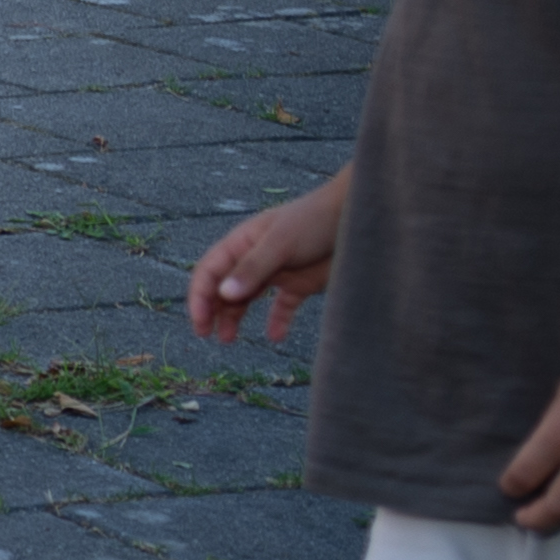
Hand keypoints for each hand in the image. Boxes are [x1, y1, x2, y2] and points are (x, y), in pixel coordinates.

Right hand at [188, 173, 346, 343]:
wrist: (360, 220)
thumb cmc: (315, 221)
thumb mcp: (280, 243)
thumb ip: (253, 269)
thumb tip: (223, 295)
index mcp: (243, 242)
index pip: (209, 270)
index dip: (199, 296)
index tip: (199, 322)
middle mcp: (255, 258)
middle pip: (224, 287)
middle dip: (212, 310)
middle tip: (207, 335)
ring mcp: (278, 271)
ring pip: (247, 298)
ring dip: (235, 318)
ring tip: (228, 340)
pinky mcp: (301, 284)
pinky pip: (282, 306)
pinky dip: (277, 321)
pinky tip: (276, 336)